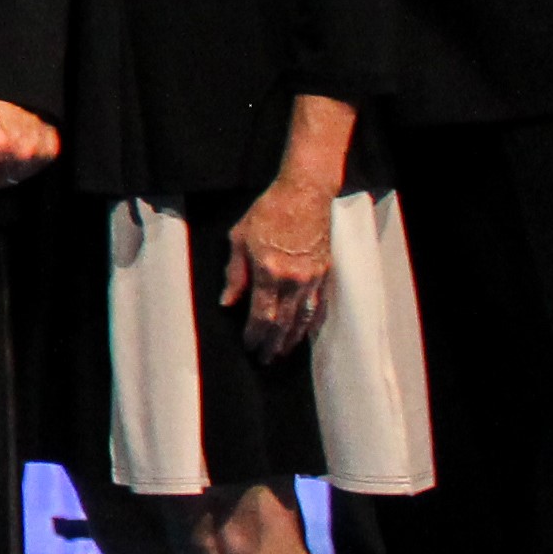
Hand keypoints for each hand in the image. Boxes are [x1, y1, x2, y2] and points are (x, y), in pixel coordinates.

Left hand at [225, 174, 335, 358]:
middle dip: (272, 343)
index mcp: (269, 271)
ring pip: (303, 318)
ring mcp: (312, 278)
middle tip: (264, 360)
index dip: (254, 334)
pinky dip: (309, 323)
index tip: (248, 345)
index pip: (261, 314)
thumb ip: (234, 273)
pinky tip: (303, 333)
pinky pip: (317, 306)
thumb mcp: (239, 238)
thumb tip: (227, 302)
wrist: (305, 193)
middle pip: (283, 322)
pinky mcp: (324, 273)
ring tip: (281, 353)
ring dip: (291, 339)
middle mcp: (293, 279)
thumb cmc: (268, 211)